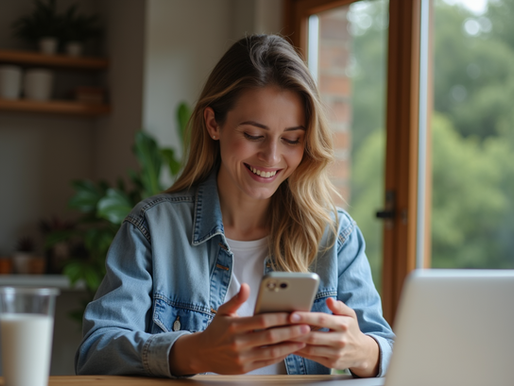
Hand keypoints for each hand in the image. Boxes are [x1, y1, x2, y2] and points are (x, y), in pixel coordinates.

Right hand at [169, 283, 309, 374]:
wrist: (202, 353)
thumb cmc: (216, 330)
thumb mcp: (223, 312)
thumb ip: (237, 299)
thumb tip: (247, 286)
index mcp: (234, 326)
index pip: (261, 321)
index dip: (279, 317)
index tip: (293, 314)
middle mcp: (238, 343)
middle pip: (269, 337)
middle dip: (290, 332)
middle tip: (305, 327)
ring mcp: (242, 357)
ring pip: (270, 351)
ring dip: (289, 346)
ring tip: (303, 339)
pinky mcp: (244, 368)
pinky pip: (267, 362)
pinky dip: (280, 356)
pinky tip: (290, 349)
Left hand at [288, 297, 379, 376]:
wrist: (362, 352)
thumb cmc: (351, 329)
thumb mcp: (350, 315)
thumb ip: (339, 306)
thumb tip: (330, 300)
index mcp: (343, 325)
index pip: (322, 320)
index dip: (306, 317)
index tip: (293, 315)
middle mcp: (340, 340)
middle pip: (313, 336)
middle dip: (296, 331)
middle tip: (281, 326)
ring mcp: (335, 353)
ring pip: (310, 348)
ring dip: (295, 343)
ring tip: (282, 336)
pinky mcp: (331, 363)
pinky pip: (311, 357)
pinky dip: (299, 351)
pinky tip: (290, 345)